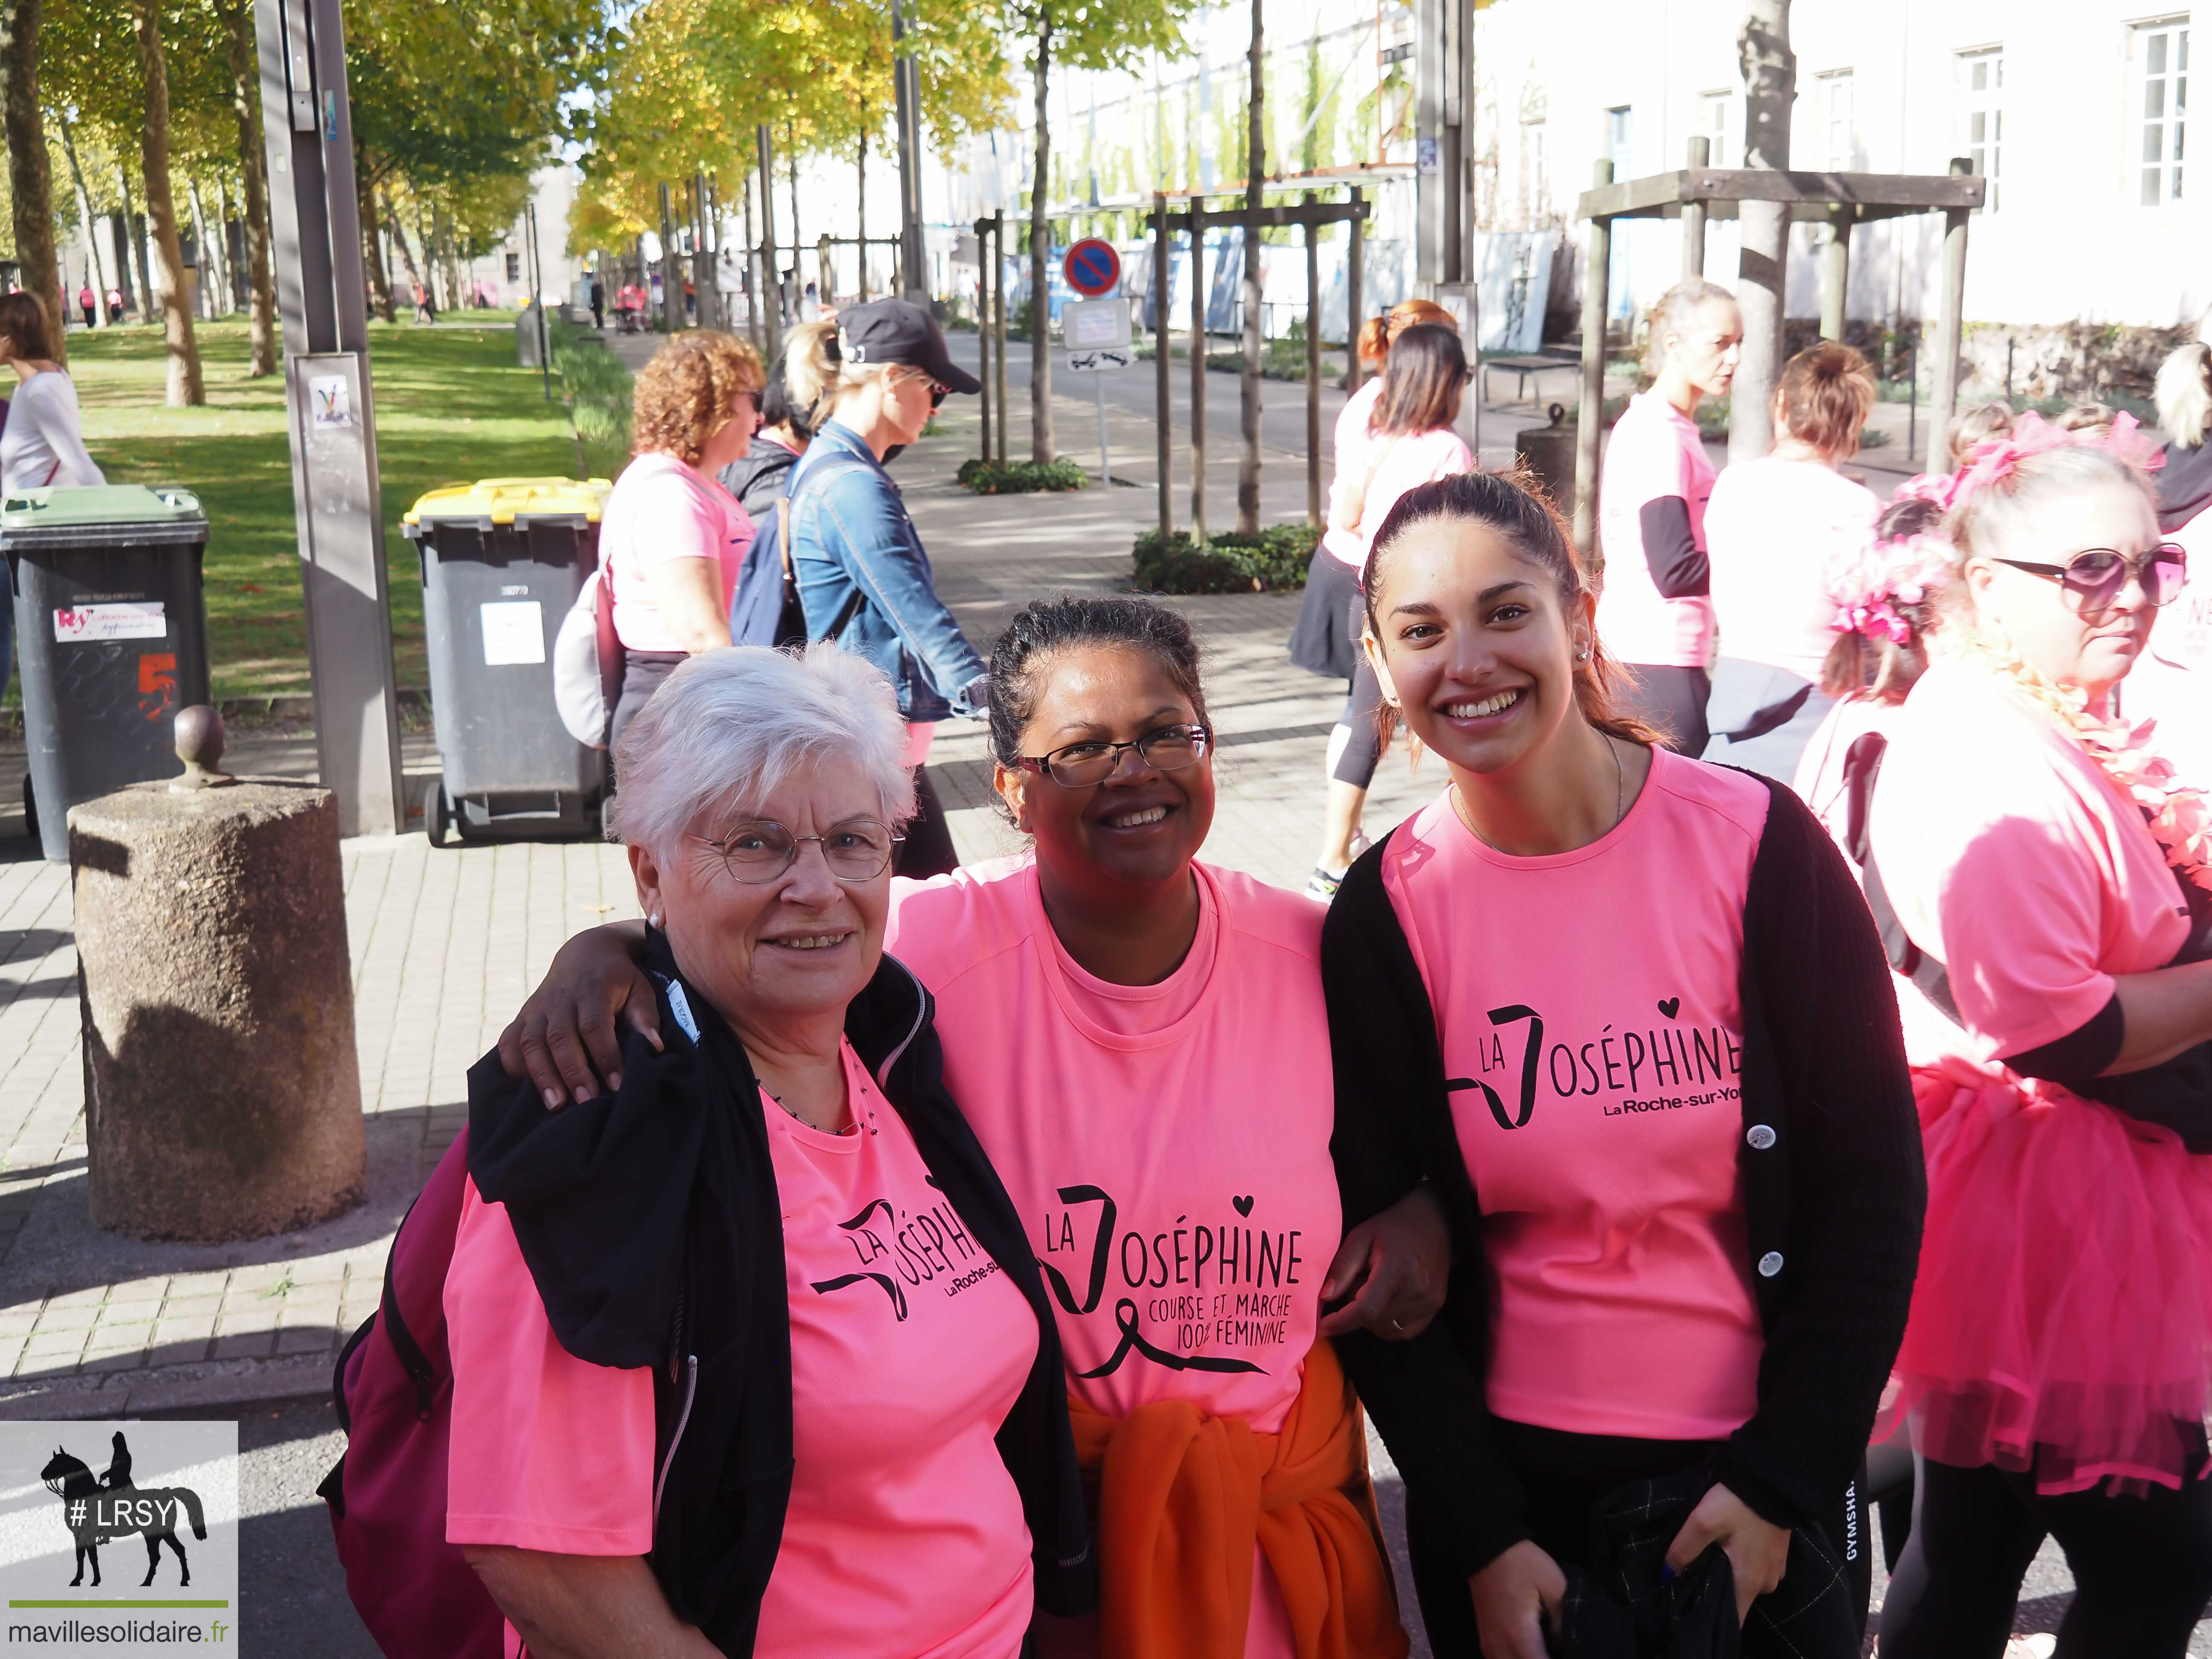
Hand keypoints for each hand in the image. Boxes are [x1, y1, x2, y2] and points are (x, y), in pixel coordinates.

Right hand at [495, 922, 658, 1106]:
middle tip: (586, 1102)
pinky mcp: (523, 1015)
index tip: (617, 1084)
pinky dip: (513, 1063)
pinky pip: (509, 1040)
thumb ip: (645, 1017)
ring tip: (556, 1105)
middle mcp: (560, 999)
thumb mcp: (639, 988)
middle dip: (573, 1072)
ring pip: (531, 1041)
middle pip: (560, 1037)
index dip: (605, 1055)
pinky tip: (525, 1086)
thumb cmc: (618, 979)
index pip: (595, 1025)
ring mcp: (537, 1007)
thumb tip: (654, 1047)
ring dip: (542, 1074)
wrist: (585, 952)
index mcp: (592, 990)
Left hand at [1319, 1184, 1450, 1338]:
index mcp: (1398, 1270)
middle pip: (1373, 1321)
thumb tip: (1325, 1297)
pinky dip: (1387, 1323)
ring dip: (1371, 1317)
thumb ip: (1342, 1267)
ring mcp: (1429, 1302)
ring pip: (1386, 1329)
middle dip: (1356, 1309)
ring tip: (1375, 1286)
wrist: (1434, 1222)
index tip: (1323, 1326)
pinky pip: (1402, 1332)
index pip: (1367, 1309)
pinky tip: (1387, 1299)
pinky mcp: (1435, 1308)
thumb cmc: (1393, 1228)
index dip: (1342, 1322)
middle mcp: (1418, 1290)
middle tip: (1359, 1281)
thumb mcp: (1361, 1236)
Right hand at [1469, 1539, 1565, 1658]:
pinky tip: (1532, 1652)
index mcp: (1518, 1637)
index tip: (1572, 1655)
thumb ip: (1564, 1622)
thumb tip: (1566, 1645)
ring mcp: (1489, 1646)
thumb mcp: (1554, 1585)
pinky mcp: (1485, 1640)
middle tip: (1562, 1651)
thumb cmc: (1522, 1563)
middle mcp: (1500, 1648)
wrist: (1486, 1546)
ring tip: (1547, 1651)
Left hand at [1664, 1482, 1789, 1626]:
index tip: (1690, 1611)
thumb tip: (1666, 1575)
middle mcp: (1766, 1584)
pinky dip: (1741, 1563)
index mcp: (1750, 1583)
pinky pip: (1756, 1569)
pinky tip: (1726, 1550)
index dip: (1711, 1619)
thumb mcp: (1703, 1521)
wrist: (1772, 1479)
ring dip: (1727, 1575)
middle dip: (1714, 1592)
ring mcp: (1775, 1569)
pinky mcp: (1777, 1555)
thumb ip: (1684, 1549)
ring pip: (1746, 1583)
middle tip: (1690, 1578)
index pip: (1733, 1619)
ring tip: (1705, 1561)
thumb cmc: (1738, 1503)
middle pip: (1737, 1600)